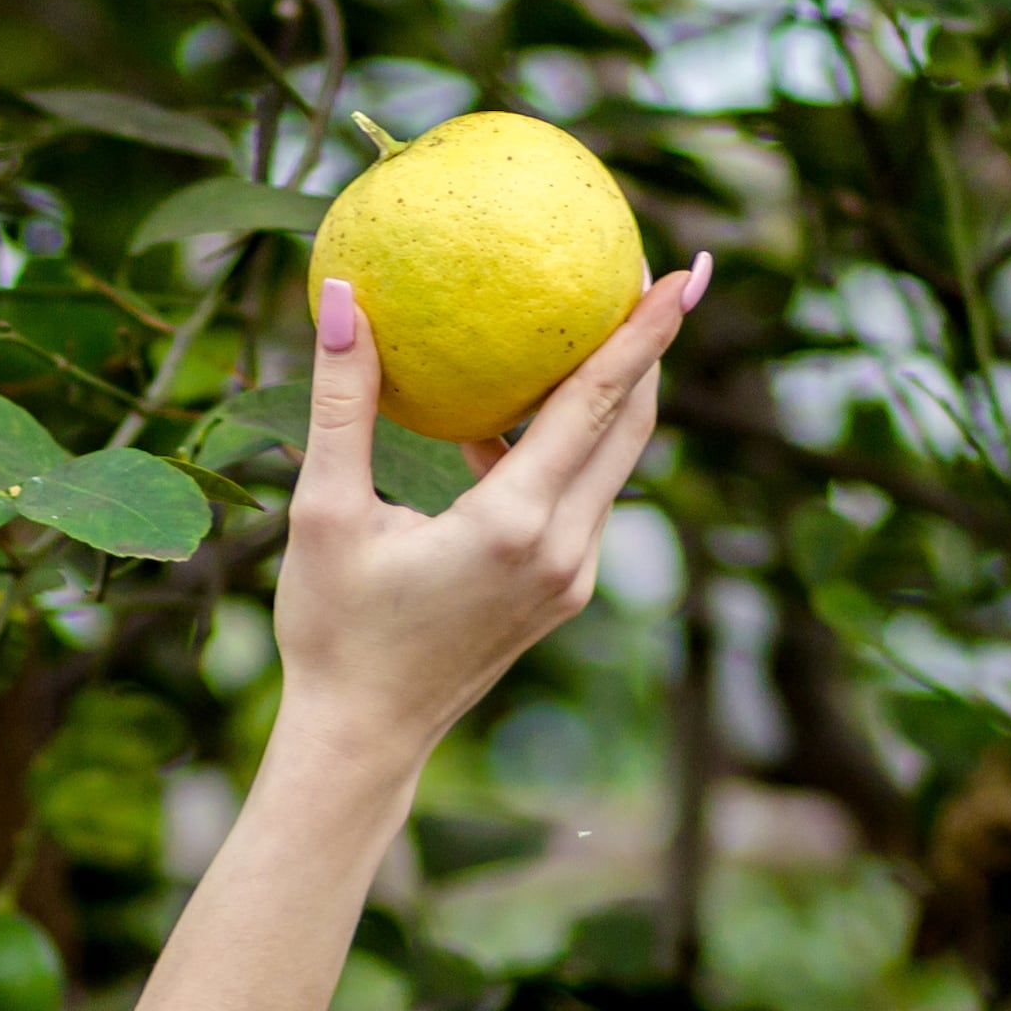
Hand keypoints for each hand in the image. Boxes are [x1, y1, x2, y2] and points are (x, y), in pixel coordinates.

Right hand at [270, 254, 708, 767]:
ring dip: (613, 395)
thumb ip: (343, 402)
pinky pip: (580, 496)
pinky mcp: (562, 592)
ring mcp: (570, 576)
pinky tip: (512, 414)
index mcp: (514, 525)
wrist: (362, 738)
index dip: (645, 332)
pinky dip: (569, 444)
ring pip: (614, 463)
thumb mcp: (326, 512)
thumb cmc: (334, 631)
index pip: (599, 403)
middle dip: (652, 350)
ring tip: (596, 327)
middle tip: (658, 276)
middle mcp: (562, 550)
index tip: (684, 272)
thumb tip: (346, 296)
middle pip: (632, 425)